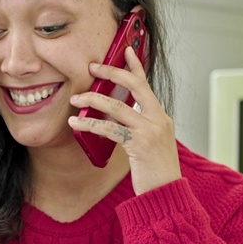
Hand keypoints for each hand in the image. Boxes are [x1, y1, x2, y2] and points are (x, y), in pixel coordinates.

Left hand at [68, 45, 180, 194]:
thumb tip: (113, 119)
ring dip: (92, 100)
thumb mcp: (151, 144)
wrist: (167, 194)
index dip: (135, 65)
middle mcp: (158, 120)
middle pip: (134, 85)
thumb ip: (137, 129)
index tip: (125, 49)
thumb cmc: (156, 172)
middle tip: (91, 68)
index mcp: (161, 117)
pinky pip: (110, 129)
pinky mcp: (139, 145)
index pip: (147, 84)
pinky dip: (90, 124)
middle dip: (111, 72)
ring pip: (117, 106)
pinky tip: (77, 124)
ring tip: (75, 99)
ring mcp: (150, 131)